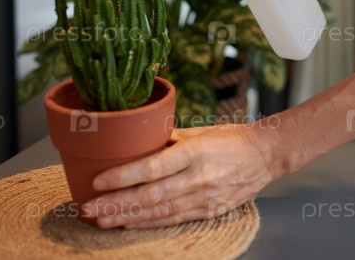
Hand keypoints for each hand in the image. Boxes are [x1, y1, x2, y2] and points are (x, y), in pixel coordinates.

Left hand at [82, 122, 279, 228]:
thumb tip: (139, 142)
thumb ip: (170, 139)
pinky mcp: (210, 211)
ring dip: (127, 216)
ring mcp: (205, 197)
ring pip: (159, 212)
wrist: (266, 156)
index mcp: (195, 152)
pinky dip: (149, 222)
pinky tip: (129, 222)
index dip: (123, 177)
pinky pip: (174, 218)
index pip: (152, 167)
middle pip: (150, 195)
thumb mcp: (201, 131)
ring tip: (101, 219)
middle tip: (88, 207)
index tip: (98, 181)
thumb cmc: (232, 138)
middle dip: (116, 203)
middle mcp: (198, 177)